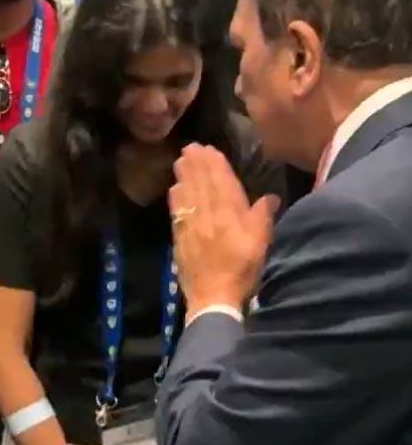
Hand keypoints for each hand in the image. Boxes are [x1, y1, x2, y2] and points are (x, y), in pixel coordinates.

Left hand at [169, 144, 280, 313]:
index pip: (221, 183)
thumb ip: (263, 217)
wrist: (213, 297)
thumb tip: (270, 196)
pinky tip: (174, 187)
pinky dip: (176, 197)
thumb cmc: (242, 270)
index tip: (209, 149)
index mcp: (230, 215)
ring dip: (184, 175)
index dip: (215, 165)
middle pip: (201, 184)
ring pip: (188, 194)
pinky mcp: (180, 237)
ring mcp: (191, 225)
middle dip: (196, 164)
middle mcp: (208, 215)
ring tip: (181, 159)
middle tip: (190, 146)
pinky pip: (177, 211)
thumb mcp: (261, 243)